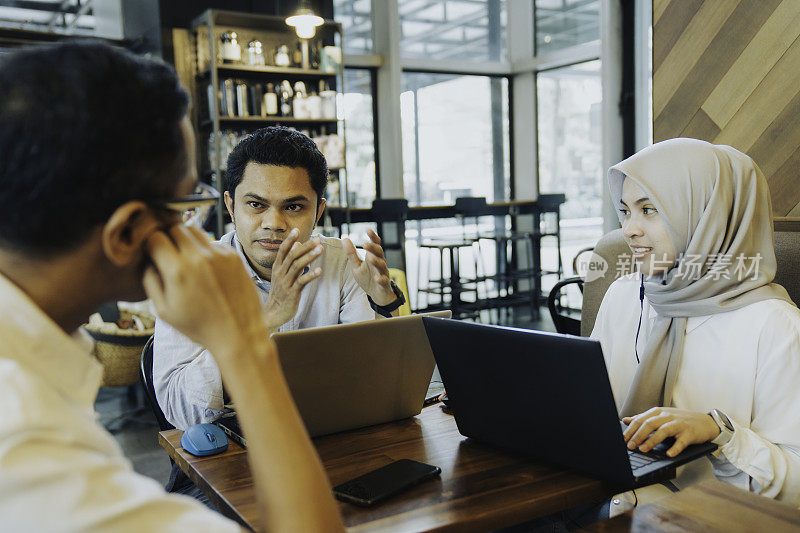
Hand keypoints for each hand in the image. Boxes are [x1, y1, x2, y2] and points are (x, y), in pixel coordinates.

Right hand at [142, 225, 270, 360]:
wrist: (238, 333)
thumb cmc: (199, 327)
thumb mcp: (164, 311)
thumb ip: (151, 281)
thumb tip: (148, 261)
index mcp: (178, 271)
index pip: (155, 238)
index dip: (150, 244)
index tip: (152, 254)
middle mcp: (199, 257)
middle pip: (175, 228)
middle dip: (167, 237)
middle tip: (168, 253)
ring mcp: (219, 255)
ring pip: (195, 230)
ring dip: (186, 239)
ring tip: (186, 258)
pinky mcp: (234, 257)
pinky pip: (213, 242)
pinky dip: (205, 249)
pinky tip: (206, 268)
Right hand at [263, 228, 322, 329]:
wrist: (274, 313)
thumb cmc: (281, 292)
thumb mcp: (283, 274)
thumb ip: (290, 260)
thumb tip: (297, 243)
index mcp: (277, 267)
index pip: (283, 250)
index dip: (290, 240)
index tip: (297, 229)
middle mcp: (280, 273)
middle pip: (292, 256)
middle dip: (306, 246)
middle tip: (317, 239)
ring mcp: (285, 283)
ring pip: (297, 266)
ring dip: (310, 257)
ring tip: (321, 250)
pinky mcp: (292, 293)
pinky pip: (302, 282)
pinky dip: (310, 275)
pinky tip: (319, 270)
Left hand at [343, 229, 394, 305]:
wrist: (377, 294)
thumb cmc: (367, 277)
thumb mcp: (356, 265)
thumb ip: (351, 253)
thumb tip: (345, 238)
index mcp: (373, 256)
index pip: (375, 244)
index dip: (373, 237)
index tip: (368, 230)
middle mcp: (380, 262)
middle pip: (379, 253)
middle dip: (373, 248)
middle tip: (365, 244)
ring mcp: (383, 273)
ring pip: (381, 265)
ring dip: (376, 262)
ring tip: (370, 258)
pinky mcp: (384, 284)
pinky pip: (383, 280)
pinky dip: (380, 279)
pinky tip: (377, 278)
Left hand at [622, 407, 720, 456]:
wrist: (705, 422)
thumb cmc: (680, 420)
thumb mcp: (661, 416)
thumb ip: (643, 418)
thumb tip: (625, 420)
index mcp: (658, 412)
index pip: (641, 419)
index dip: (631, 429)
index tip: (622, 439)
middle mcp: (667, 416)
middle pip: (650, 424)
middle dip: (638, 435)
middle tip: (630, 446)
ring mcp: (679, 424)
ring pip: (663, 431)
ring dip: (652, 440)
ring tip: (643, 449)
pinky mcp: (690, 433)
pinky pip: (682, 441)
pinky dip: (675, 448)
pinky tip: (669, 454)